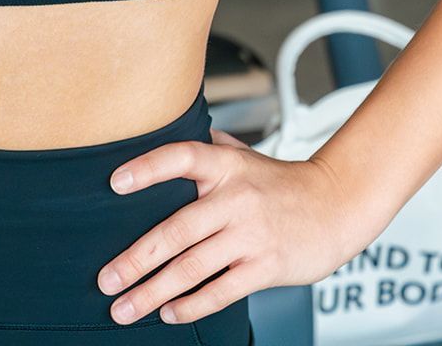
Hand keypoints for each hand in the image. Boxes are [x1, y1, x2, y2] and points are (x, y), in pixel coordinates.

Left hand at [95, 126, 369, 325]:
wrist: (336, 206)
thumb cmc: (282, 183)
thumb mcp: (245, 156)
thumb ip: (209, 147)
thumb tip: (167, 128)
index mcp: (226, 165)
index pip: (181, 156)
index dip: (147, 167)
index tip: (114, 183)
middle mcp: (236, 198)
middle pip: (176, 230)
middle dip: (135, 260)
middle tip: (105, 280)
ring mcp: (250, 235)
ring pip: (192, 267)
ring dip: (153, 292)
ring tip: (125, 307)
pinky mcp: (265, 266)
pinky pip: (220, 291)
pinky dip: (191, 306)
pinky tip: (169, 314)